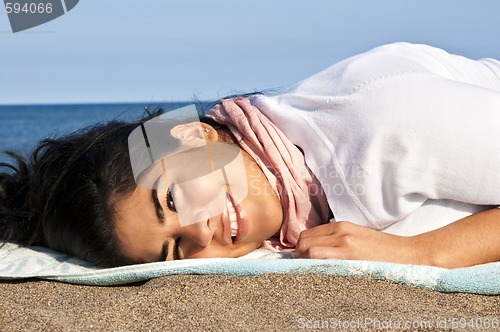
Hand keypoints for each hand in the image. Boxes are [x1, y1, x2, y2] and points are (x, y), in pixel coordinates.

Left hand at [294, 221, 421, 264]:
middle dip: (299, 255)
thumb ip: (337, 238)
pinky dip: (315, 267)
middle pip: (304, 241)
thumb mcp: (356, 236)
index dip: (301, 247)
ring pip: (309, 251)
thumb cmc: (381, 249)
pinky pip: (321, 262)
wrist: (407, 254)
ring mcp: (345, 245)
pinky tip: (321, 275)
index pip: (307, 234)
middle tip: (304, 267)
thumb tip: (315, 248)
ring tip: (312, 272)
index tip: (303, 258)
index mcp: (341, 226)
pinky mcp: (351, 259)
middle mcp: (340, 232)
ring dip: (305, 262)